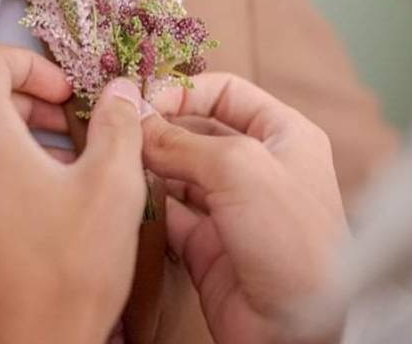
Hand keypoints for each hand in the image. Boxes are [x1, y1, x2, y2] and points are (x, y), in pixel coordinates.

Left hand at [0, 45, 147, 343]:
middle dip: (30, 108)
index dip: (31, 64)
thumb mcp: (113, 189)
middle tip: (73, 135)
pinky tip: (30, 216)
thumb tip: (120, 91)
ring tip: (59, 178)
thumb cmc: (65, 276)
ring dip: (12, 145)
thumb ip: (119, 125)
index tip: (64, 95)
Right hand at [143, 73, 347, 343]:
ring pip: (178, 173)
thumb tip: (135, 119)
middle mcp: (258, 166)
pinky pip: (169, 214)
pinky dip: (145, 204)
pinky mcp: (208, 245)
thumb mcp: (238, 168)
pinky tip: (123, 196)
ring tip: (115, 159)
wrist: (297, 328)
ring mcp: (232, 207)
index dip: (183, 91)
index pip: (226, 92)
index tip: (142, 100)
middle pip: (196, 131)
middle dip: (159, 128)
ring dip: (147, 165)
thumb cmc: (290, 237)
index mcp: (283, 134)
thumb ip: (181, 140)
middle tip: (117, 129)